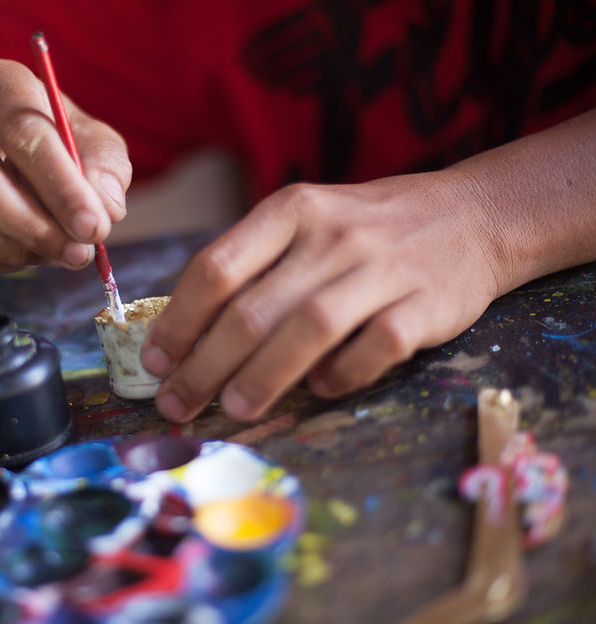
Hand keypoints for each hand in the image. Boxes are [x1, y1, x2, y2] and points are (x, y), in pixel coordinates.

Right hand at [0, 59, 131, 271]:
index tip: (94, 227)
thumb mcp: (93, 142)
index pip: (24, 134)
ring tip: (56, 253)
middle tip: (78, 254)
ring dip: (15, 251)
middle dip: (35, 229)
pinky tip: (22, 253)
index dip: (61, 187)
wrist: (5, 146)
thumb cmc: (57, 143)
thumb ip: (105, 170)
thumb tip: (105, 210)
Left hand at [142, 172, 506, 421]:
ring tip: (232, 409)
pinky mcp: (427, 303)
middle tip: (176, 404)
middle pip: (254, 309)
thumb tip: (189, 336)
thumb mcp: (305, 224)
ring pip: (310, 328)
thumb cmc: (366, 229)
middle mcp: (332, 235)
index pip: (217, 267)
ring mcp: (383, 268)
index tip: (156, 360)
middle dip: (205, 365)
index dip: (179, 320)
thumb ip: (254, 267)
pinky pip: (378, 346)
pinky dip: (344, 373)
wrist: (471, 216)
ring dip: (263, 376)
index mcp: (291, 211)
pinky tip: (318, 391)